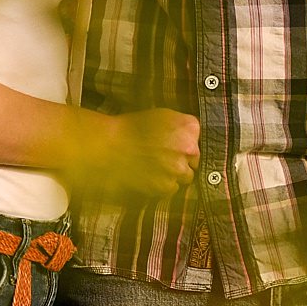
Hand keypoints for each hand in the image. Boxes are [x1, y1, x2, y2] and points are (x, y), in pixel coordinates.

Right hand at [76, 108, 200, 197]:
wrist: (110, 147)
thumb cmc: (131, 128)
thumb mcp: (161, 116)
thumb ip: (181, 126)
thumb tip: (192, 137)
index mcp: (189, 127)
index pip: (196, 140)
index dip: (183, 144)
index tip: (171, 145)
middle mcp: (189, 148)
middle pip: (193, 161)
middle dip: (181, 160)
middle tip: (161, 158)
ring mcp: (179, 169)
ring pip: (185, 177)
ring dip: (172, 174)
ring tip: (153, 167)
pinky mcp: (168, 186)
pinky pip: (171, 188)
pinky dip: (162, 184)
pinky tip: (148, 175)